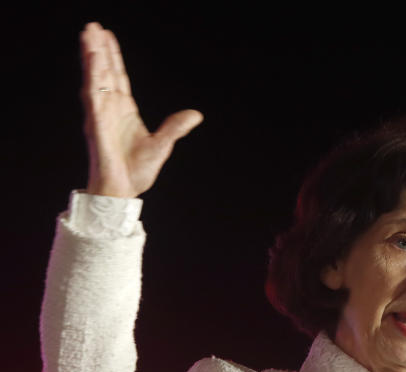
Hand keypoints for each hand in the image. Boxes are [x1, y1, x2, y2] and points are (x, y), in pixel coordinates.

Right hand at [80, 22, 202, 197]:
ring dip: (92, 58)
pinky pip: (94, 99)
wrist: (124, 192)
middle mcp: (109, 110)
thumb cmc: (138, 171)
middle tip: (92, 25)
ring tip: (89, 35)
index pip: (118, 77)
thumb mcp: (163, 144)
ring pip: (95, 80)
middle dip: (98, 49)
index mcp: (123, 111)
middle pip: (104, 72)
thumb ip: (176, 127)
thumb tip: (196, 114)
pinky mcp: (97, 127)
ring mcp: (101, 116)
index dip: (112, 56)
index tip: (106, 36)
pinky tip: (92, 64)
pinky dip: (93, 81)